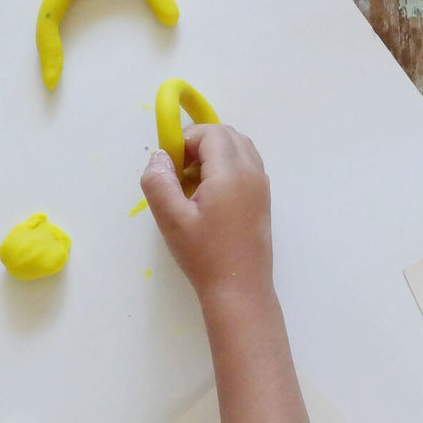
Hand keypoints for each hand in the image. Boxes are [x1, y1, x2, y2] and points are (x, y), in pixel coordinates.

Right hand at [139, 124, 272, 301]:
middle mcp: (252, 172)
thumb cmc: (204, 255)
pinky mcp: (263, 200)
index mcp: (231, 172)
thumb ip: (159, 182)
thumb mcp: (171, 219)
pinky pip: (246, 166)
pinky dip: (227, 167)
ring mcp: (262, 186)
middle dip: (200, 143)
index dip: (186, 140)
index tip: (170, 165)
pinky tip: (209, 197)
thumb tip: (159, 157)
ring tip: (193, 184)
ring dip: (214, 154)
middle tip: (179, 173)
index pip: (211, 133)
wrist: (239, 290)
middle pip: (228, 135)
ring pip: (239, 148)